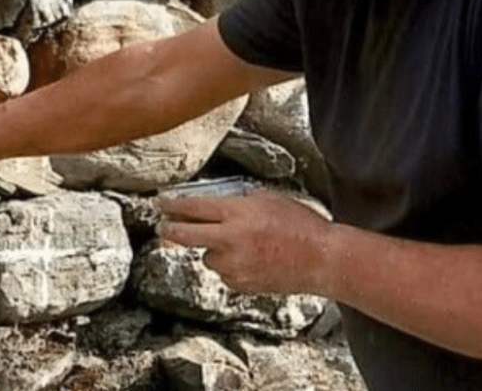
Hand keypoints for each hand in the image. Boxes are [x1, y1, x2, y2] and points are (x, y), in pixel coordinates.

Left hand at [158, 190, 333, 294]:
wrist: (321, 259)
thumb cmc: (301, 225)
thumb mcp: (270, 199)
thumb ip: (241, 201)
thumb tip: (220, 204)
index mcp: (237, 213)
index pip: (193, 207)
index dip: (172, 205)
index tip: (159, 203)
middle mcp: (229, 239)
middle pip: (185, 235)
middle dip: (170, 230)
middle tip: (163, 227)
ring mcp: (233, 264)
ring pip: (207, 257)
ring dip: (215, 251)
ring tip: (243, 246)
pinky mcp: (240, 283)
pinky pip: (225, 273)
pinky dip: (231, 267)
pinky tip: (253, 260)